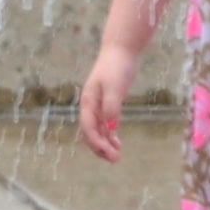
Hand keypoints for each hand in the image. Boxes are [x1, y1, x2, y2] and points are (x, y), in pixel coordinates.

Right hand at [76, 45, 134, 162]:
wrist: (121, 50)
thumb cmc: (117, 67)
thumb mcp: (114, 87)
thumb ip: (111, 107)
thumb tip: (110, 127)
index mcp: (88, 102)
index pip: (89, 128)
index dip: (97, 143)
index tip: (109, 154)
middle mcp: (90, 106)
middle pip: (91, 133)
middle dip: (100, 148)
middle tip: (115, 159)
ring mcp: (98, 104)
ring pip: (98, 130)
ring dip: (106, 143)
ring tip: (117, 155)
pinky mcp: (108, 102)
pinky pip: (105, 123)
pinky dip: (110, 134)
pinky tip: (117, 141)